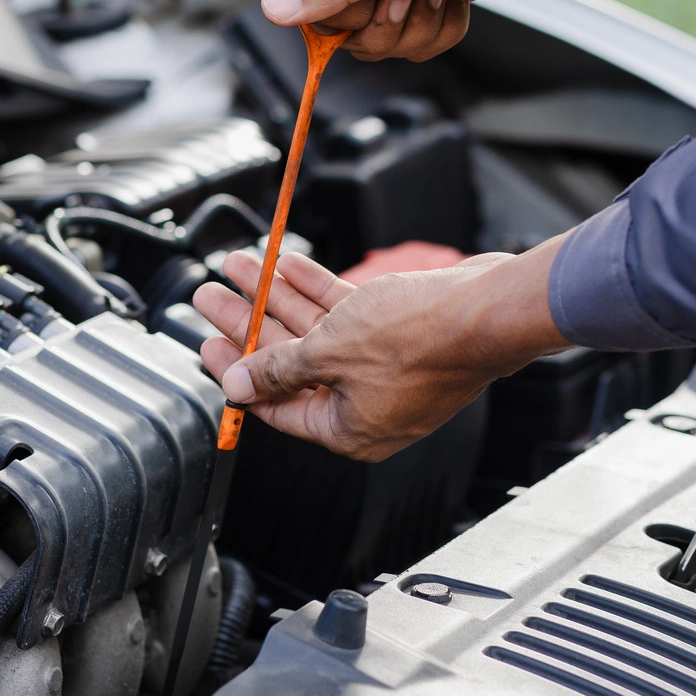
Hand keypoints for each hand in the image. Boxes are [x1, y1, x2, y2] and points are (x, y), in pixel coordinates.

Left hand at [193, 240, 569, 460]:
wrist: (488, 309)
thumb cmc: (423, 340)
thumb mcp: (331, 353)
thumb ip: (280, 369)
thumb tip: (241, 385)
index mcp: (348, 429)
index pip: (275, 405)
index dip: (237, 372)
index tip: (207, 344)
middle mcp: (364, 403)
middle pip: (289, 363)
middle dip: (248, 324)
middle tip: (211, 298)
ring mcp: (382, 367)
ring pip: (315, 331)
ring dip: (276, 297)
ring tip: (239, 267)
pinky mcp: (399, 332)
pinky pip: (345, 314)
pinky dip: (315, 289)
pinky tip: (287, 266)